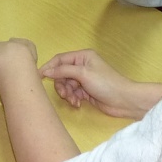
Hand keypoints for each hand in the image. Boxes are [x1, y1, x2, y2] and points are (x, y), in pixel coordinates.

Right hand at [40, 49, 154, 118]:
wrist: (124, 101)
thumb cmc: (105, 83)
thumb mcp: (83, 74)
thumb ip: (63, 71)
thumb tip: (45, 71)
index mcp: (82, 57)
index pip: (60, 59)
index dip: (49, 67)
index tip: (38, 77)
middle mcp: (82, 66)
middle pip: (61, 74)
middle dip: (61, 85)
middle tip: (65, 94)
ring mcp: (84, 79)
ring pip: (66, 85)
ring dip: (67, 94)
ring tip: (73, 101)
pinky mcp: (86, 91)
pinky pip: (72, 93)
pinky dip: (73, 99)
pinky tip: (78, 104)